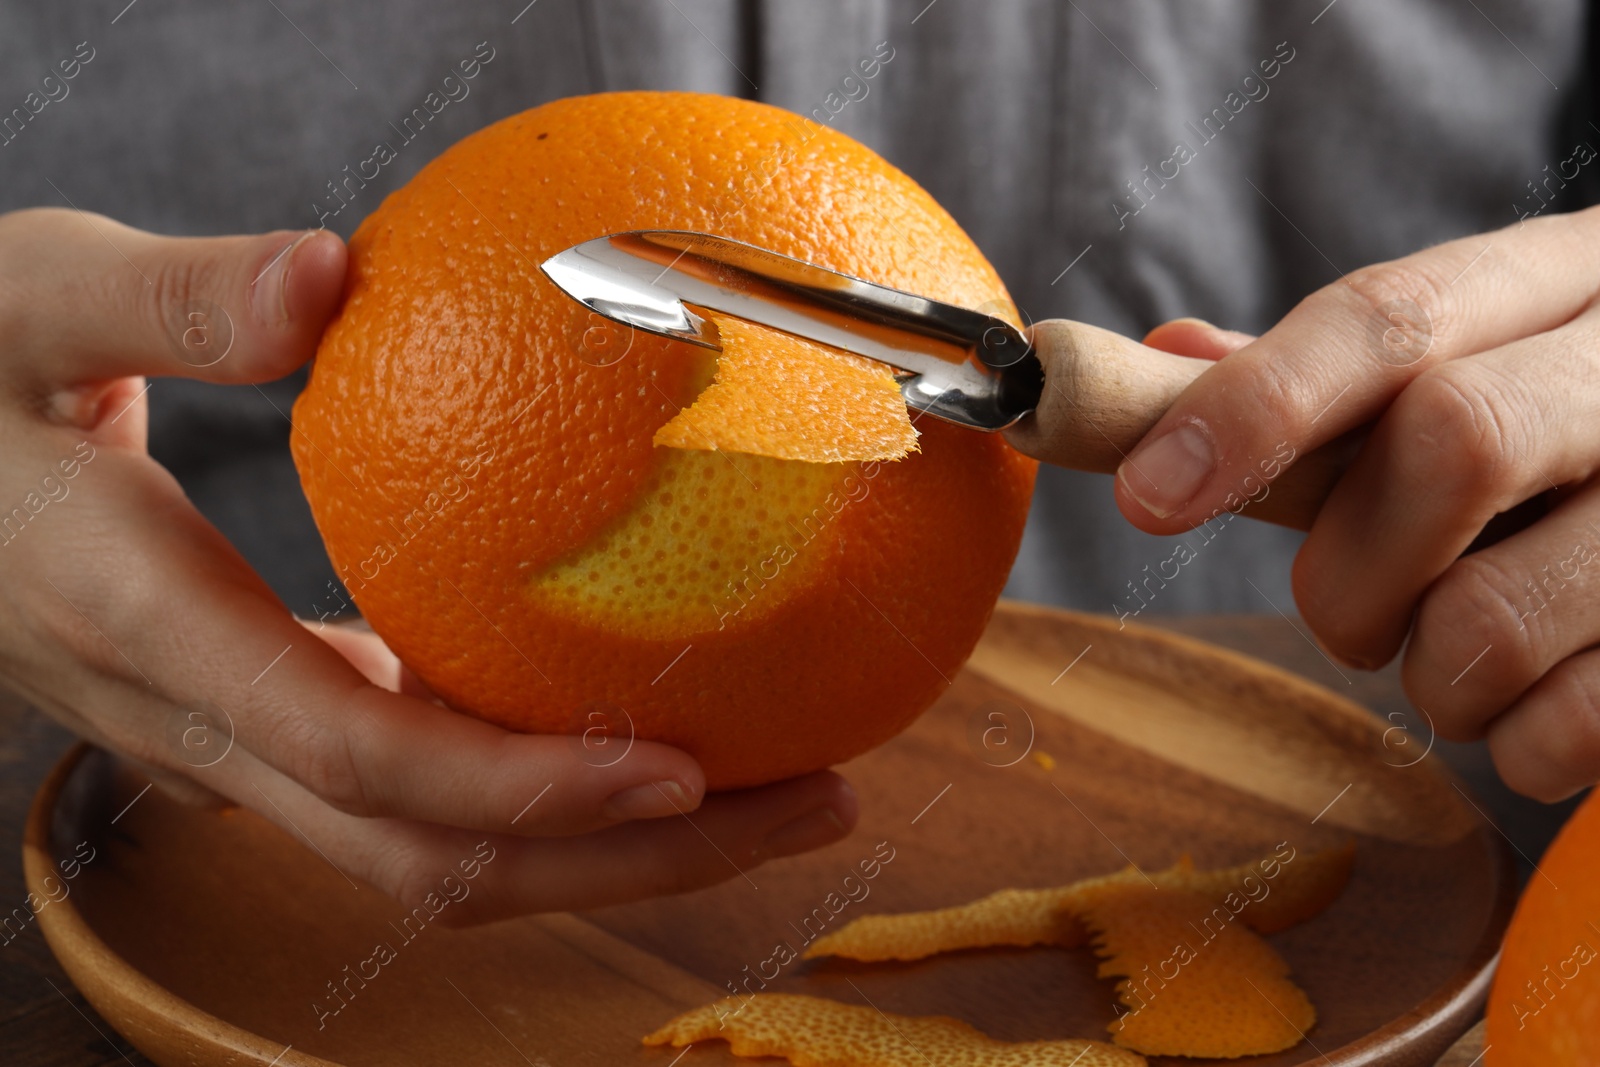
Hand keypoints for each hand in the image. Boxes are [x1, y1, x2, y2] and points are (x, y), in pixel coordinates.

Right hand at [0, 208, 855, 920]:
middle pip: (434, 860)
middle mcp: (202, 723)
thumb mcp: (35, 297)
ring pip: (435, 851)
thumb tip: (324, 278)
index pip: (359, 757)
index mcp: (152, 629)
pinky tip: (635, 732)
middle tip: (805, 810)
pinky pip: (421, 786)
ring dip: (608, 846)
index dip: (520, 784)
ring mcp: (236, 742)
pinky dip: (542, 785)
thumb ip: (173, 297)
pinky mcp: (266, 719)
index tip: (672, 771)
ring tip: (768, 791)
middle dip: (626, 865)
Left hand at [1110, 205, 1599, 801]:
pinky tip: (1539, 701)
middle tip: (1341, 617)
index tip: (1146, 495)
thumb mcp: (1466, 371)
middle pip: (1453, 440)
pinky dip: (1514, 742)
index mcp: (1559, 279)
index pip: (1391, 315)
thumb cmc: (1563, 439)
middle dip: (1348, 568)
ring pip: (1497, 614)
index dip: (1253, 406)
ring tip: (1459, 657)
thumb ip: (1320, 381)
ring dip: (1428, 675)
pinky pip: (1571, 727)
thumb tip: (1167, 359)